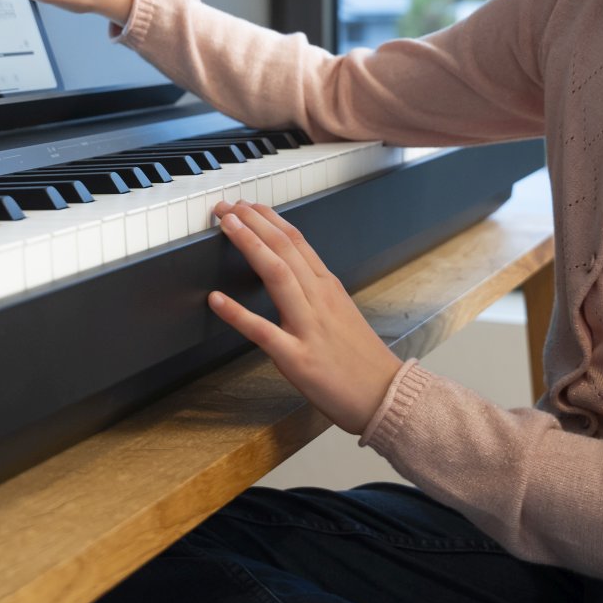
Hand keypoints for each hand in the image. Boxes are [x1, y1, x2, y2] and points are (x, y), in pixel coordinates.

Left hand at [207, 200, 403, 434]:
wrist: (386, 395)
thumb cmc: (363, 359)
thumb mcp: (343, 312)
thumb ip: (317, 293)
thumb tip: (291, 274)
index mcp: (329, 287)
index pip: (297, 241)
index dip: (269, 219)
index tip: (248, 206)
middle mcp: (320, 299)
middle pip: (284, 248)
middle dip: (253, 222)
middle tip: (227, 207)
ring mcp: (309, 326)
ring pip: (277, 275)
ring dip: (250, 245)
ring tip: (226, 226)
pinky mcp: (297, 358)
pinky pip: (263, 331)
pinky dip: (237, 314)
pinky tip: (216, 299)